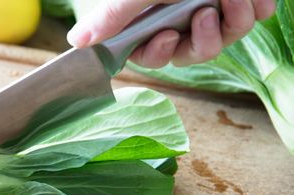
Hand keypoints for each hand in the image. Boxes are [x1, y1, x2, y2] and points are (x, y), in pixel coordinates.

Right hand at [67, 0, 275, 66]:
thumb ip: (112, 15)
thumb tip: (75, 41)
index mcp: (155, 17)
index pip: (150, 54)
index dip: (158, 53)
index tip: (167, 36)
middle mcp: (183, 18)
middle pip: (188, 54)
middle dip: (201, 41)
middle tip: (206, 13)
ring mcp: (214, 12)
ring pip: (221, 42)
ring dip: (231, 24)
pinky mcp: (244, 4)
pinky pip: (251, 22)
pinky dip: (254, 9)